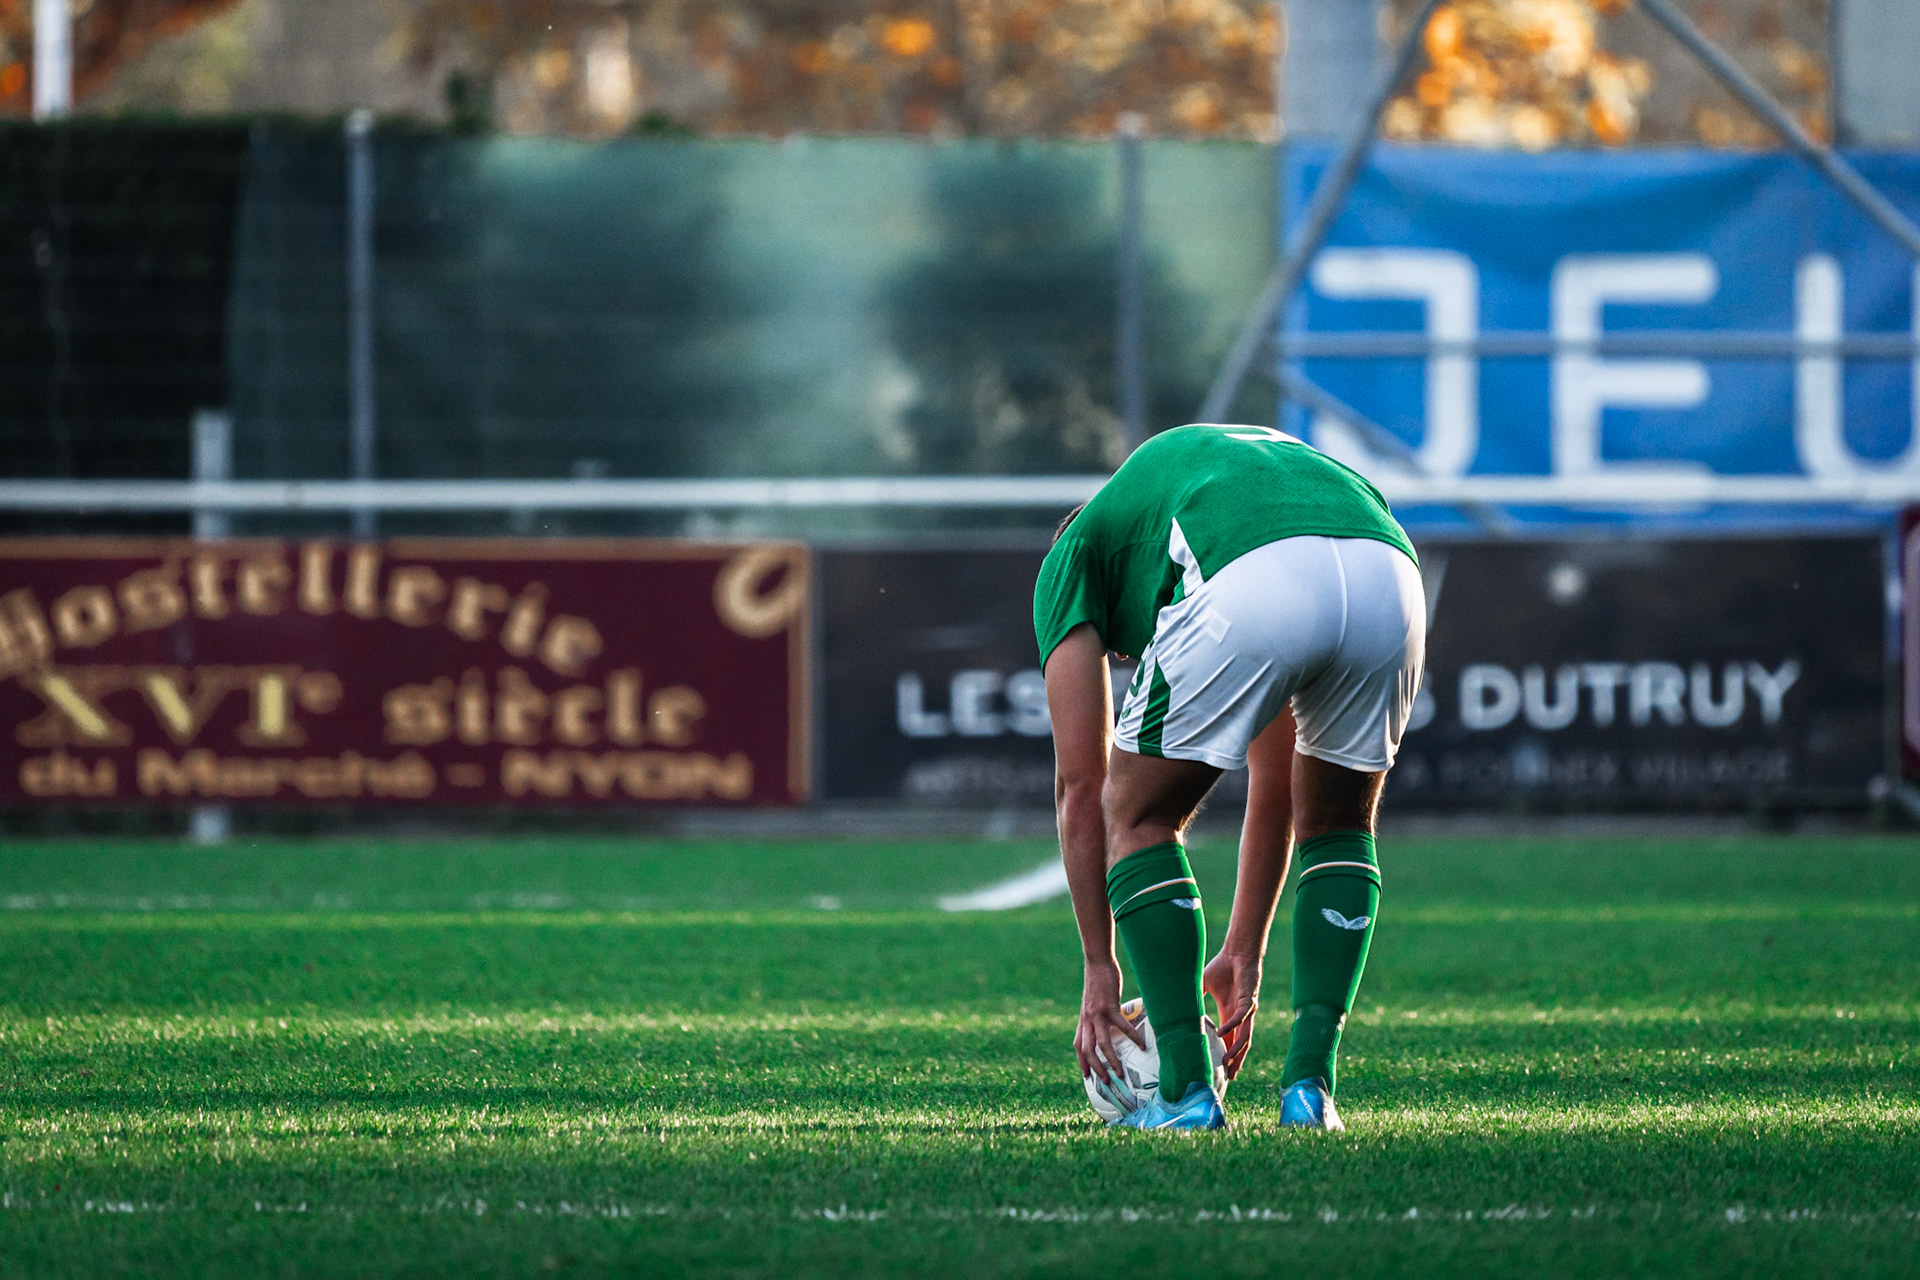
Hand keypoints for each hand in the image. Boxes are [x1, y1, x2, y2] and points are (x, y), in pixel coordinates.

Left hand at [1075, 959, 1147, 1094]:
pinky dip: (1132, 1038)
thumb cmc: (1098, 982)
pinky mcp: (1109, 1007)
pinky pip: (1122, 1027)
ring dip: (1111, 1060)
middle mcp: (1087, 1020)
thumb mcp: (1092, 1002)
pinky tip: (1142, 1046)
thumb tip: (1106, 1025)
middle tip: (1106, 1081)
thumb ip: (1096, 1016)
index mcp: (1083, 1020)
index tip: (1087, 1076)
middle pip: (1087, 1051)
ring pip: (1102, 1044)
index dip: (1081, 1062)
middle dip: (1095, 1068)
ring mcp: (1097, 1014)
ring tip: (1121, 1072)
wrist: (1097, 963)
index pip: (1078, 1046)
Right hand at [1202, 949, 1261, 1080]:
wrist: (1237, 953)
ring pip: (1244, 1036)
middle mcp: (1240, 1016)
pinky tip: (1222, 1035)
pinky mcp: (1249, 1001)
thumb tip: (1173, 1004)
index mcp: (1230, 1013)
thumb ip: (1193, 998)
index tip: (1221, 1069)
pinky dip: (1231, 1027)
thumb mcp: (1203, 986)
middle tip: (1229, 1078)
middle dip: (1236, 1061)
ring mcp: (1247, 1010)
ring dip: (1236, 1051)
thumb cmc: (1222, 967)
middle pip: (1240, 1044)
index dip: (1227, 1054)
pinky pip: (1240, 1017)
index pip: (1230, 1039)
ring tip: (1226, 1063)